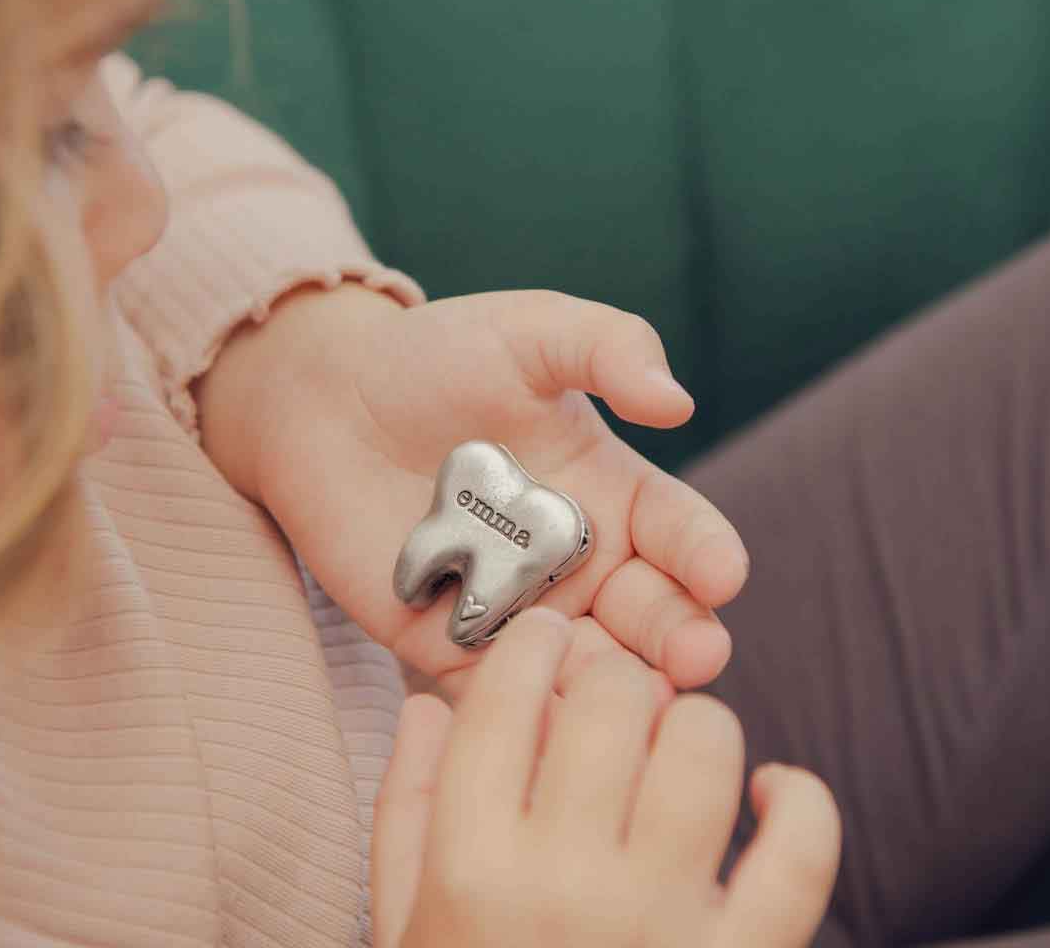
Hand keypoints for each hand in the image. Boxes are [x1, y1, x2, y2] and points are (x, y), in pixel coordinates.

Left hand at [197, 283, 748, 698]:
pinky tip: (536, 718)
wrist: (326, 398)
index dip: (707, 552)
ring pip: (584, 668)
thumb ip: (609, 347)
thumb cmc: (435, 355)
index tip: (723, 571)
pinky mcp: (451, 648)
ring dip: (611, 688)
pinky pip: (497, 695)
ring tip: (627, 698)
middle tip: (695, 655)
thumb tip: (677, 400)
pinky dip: (520, 712)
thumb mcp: (529, 331)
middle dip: (680, 636)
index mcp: (612, 492)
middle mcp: (579, 561)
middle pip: (651, 614)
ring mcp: (519, 610)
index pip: (682, 533)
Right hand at [372, 607, 840, 947]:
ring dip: (692, 723)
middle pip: (609, 700)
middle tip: (608, 694)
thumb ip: (404, 809)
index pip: (503, 698)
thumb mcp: (403, 924)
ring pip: (703, 745)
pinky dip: (799, 801)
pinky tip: (768, 793)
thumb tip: (425, 705)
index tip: (545, 636)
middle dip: (610, 675)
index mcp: (470, 870)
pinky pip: (801, 849)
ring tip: (672, 744)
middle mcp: (565, 886)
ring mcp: (662, 927)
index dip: (530, 643)